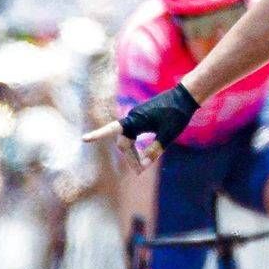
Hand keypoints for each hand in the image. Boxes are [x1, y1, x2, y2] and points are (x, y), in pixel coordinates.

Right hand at [82, 84, 199, 172]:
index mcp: (135, 120)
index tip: (84, 139)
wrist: (184, 96)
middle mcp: (132, 118)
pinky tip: (142, 154)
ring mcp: (136, 117)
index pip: (112, 130)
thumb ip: (156, 150)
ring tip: (142, 166)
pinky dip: (136, 146)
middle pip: (123, 142)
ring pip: (128, 139)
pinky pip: (133, 135)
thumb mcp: (168, 135)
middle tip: (140, 172)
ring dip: (133, 153)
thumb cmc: (177, 114)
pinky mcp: (142, 118)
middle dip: (129, 157)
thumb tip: (145, 164)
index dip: (97, 135)